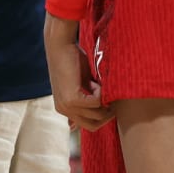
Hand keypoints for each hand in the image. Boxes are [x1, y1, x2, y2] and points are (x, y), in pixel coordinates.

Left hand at [43, 12, 111, 131]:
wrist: (61, 46)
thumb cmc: (72, 61)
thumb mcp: (81, 84)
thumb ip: (87, 98)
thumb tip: (98, 111)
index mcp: (64, 109)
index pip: (88, 126)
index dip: (102, 118)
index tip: (110, 105)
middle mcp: (63, 110)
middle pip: (93, 125)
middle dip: (107, 114)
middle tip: (112, 99)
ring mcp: (67, 106)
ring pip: (97, 114)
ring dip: (104, 100)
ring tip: (100, 85)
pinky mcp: (72, 99)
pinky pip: (97, 102)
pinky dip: (101, 92)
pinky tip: (96, 81)